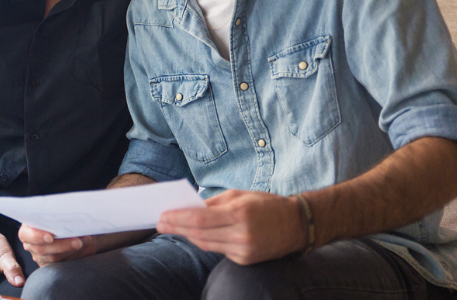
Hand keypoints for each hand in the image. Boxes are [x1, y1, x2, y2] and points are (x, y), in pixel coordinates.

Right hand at [18, 224, 97, 265]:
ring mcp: (39, 257)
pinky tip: (83, 248)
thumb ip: (61, 216)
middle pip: (41, 249)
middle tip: (78, 241)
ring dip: (71, 250)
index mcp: (27, 228)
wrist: (74, 229)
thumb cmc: (63, 218)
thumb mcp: (60, 213)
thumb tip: (72, 219)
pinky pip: (60, 265)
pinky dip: (74, 256)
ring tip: (85, 242)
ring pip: (53, 258)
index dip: (37, 236)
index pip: (26, 234)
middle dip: (62, 245)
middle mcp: (30, 244)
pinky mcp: (49, 266)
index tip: (51, 237)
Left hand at [156, 190, 305, 264]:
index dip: (178, 219)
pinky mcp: (245, 260)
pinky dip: (204, 242)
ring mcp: (243, 250)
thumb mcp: (240, 195)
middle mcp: (241, 235)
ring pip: (206, 244)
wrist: (297, 225)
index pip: (200, 219)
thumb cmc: (266, 204)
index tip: (162, 216)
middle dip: (177, 228)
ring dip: (187, 236)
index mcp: (239, 213)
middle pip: (200, 234)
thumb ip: (214, 202)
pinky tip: (192, 235)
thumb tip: (189, 207)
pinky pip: (218, 250)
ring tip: (171, 228)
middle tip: (159, 223)